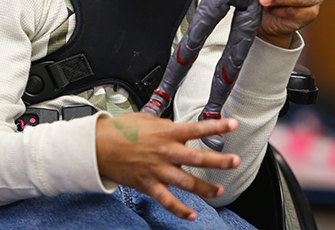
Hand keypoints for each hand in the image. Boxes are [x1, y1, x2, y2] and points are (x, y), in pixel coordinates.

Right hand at [96, 113, 240, 219]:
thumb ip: (167, 125)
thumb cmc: (121, 130)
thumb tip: (178, 128)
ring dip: (205, 188)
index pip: (198, 128)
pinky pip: (166, 200)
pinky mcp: (148, 185)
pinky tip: (190, 215)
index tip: (233, 124)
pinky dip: (179, 210)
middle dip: (219, 161)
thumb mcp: (148, 120)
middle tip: (235, 161)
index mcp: (167, 133)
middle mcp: (166, 152)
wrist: (99, 146)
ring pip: (187, 182)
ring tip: (220, 191)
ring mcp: (158, 170)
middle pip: (198, 158)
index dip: (217, 126)